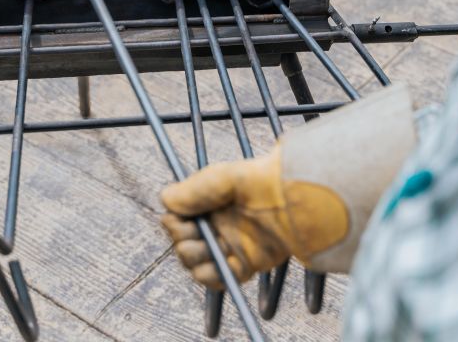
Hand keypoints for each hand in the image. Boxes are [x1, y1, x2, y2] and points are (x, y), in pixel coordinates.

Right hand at [161, 82, 417, 288]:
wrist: (292, 202)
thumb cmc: (259, 182)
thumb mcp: (219, 178)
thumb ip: (190, 190)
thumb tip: (165, 199)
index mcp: (209, 203)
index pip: (176, 221)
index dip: (176, 224)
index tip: (184, 220)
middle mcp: (217, 225)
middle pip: (182, 245)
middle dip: (186, 242)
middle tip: (202, 233)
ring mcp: (229, 246)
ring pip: (195, 265)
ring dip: (198, 259)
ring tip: (217, 246)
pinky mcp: (244, 265)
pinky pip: (218, 280)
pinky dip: (215, 276)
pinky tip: (225, 262)